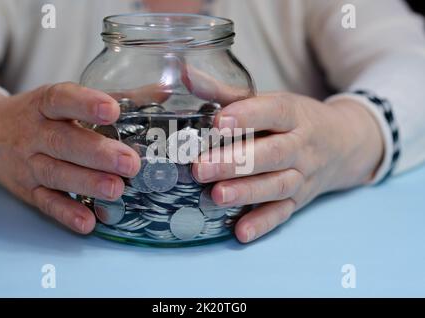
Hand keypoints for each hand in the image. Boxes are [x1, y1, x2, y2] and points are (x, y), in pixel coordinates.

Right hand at [0, 82, 140, 233]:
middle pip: (63, 142)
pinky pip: (45, 203)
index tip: (112, 110)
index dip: (85, 103)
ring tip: (116, 189)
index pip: (60, 99)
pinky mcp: (27, 190)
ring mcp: (28, 163)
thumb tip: (164, 91)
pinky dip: (66, 213)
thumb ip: (117, 95)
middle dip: (98, 154)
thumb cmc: (41, 115)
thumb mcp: (67, 99)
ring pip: (55, 174)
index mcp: (44, 105)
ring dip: (87, 183)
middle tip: (130, 163)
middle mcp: (33, 133)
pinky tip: (88, 221)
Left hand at [192, 93, 383, 242]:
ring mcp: (303, 176)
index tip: (218, 122)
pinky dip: (262, 224)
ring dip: (246, 192)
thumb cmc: (297, 120)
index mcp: (295, 115)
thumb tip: (186, 75)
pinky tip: (240, 232)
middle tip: (200, 168)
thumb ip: (228, 92)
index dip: (248, 116)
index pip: (275, 112)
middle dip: (235, 162)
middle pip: (272, 154)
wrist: (343, 144)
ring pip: (277, 186)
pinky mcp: (300, 200)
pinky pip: (282, 214)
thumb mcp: (272, 101)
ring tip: (216, 196)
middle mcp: (301, 147)